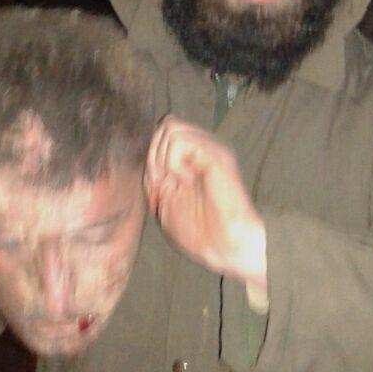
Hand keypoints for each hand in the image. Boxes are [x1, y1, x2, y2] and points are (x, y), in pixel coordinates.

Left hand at [144, 117, 266, 293]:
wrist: (224, 247)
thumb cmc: (199, 232)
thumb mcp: (163, 201)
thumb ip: (155, 176)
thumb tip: (147, 155)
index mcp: (191, 159)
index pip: (162, 133)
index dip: (152, 155)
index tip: (157, 185)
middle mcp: (203, 149)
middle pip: (165, 124)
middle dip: (154, 154)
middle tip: (164, 182)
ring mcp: (210, 149)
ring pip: (171, 126)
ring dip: (163, 157)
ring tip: (176, 181)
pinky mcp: (216, 154)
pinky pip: (180, 139)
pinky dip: (173, 160)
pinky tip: (185, 180)